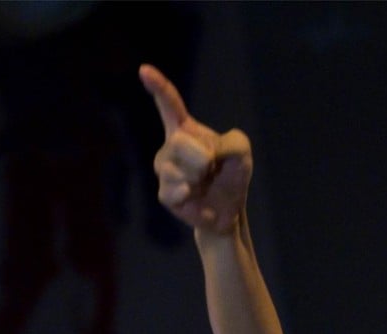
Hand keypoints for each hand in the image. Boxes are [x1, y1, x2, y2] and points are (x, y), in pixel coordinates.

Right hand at [138, 64, 252, 234]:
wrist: (228, 209)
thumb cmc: (232, 173)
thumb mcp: (242, 150)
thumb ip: (231, 142)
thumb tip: (206, 155)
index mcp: (186, 128)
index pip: (169, 104)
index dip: (158, 86)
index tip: (144, 70)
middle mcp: (170, 145)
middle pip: (179, 142)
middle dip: (203, 157)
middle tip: (212, 168)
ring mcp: (164, 169)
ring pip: (176, 168)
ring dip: (199, 177)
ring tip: (204, 183)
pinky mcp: (165, 193)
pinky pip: (174, 190)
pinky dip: (190, 194)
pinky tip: (195, 196)